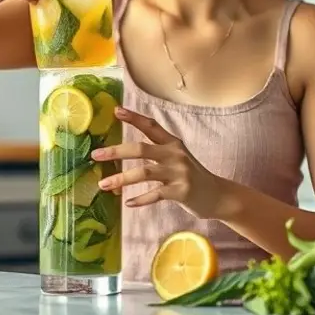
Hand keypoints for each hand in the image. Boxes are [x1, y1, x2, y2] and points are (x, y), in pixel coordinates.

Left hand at [91, 107, 230, 219]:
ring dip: (121, 179)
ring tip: (103, 185)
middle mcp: (175, 154)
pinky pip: (155, 195)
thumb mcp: (177, 158)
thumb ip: (156, 153)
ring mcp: (179, 173)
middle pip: (141, 149)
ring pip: (144, 172)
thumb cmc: (192, 176)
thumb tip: (124, 152)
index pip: (151, 126)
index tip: (116, 111)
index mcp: (173, 143)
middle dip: (116, 151)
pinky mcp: (181, 191)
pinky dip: (140, 199)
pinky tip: (128, 203)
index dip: (134, 117)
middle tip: (96, 155)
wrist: (218, 195)